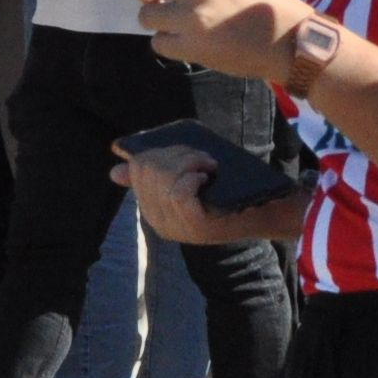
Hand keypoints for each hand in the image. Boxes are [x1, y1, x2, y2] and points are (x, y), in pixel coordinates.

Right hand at [109, 140, 246, 245]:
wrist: (262, 213)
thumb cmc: (224, 194)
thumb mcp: (185, 182)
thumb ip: (155, 176)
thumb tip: (115, 172)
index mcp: (153, 211)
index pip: (138, 169)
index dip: (159, 151)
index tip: (181, 152)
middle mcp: (159, 222)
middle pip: (150, 170)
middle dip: (175, 154)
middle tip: (201, 157)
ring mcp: (176, 226)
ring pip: (165, 178)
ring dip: (189, 161)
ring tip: (209, 164)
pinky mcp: (195, 227)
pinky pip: (179, 192)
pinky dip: (192, 176)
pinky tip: (206, 176)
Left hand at [127, 0, 311, 80]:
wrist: (289, 38)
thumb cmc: (262, 0)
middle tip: (160, 1)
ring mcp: (192, 18)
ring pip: (145, 16)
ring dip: (157, 20)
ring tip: (175, 23)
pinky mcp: (192, 48)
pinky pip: (158, 43)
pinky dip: (167, 43)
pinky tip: (184, 40)